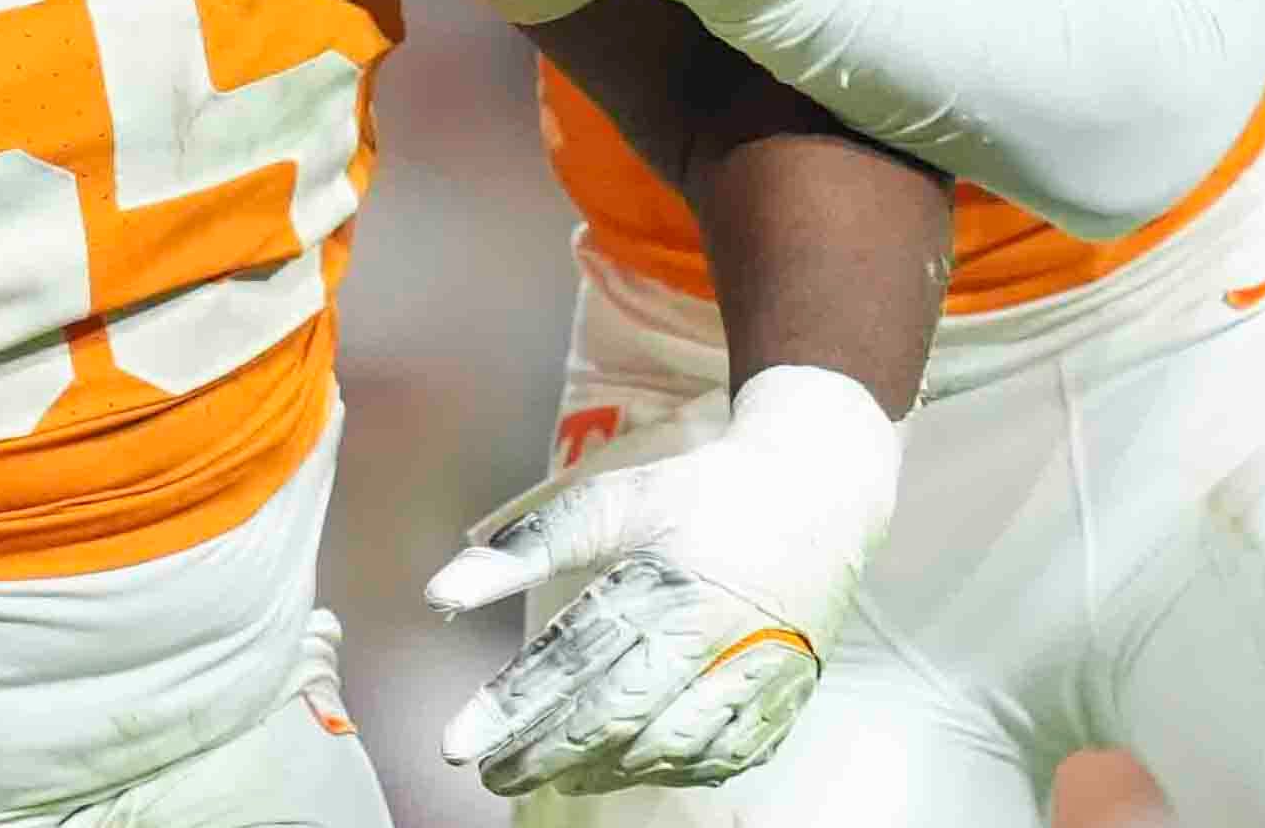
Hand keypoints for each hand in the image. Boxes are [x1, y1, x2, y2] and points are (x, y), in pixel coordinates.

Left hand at [425, 367, 898, 795]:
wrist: (821, 491)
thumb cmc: (705, 492)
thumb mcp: (614, 499)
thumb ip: (529, 545)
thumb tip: (443, 590)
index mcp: (664, 580)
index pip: (570, 659)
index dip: (510, 708)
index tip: (458, 744)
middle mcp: (712, 633)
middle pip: (614, 716)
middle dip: (545, 753)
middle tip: (494, 772)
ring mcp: (755, 672)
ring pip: (667, 748)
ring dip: (602, 770)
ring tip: (553, 772)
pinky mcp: (784, 696)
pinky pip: (722, 757)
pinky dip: (671, 771)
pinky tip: (629, 768)